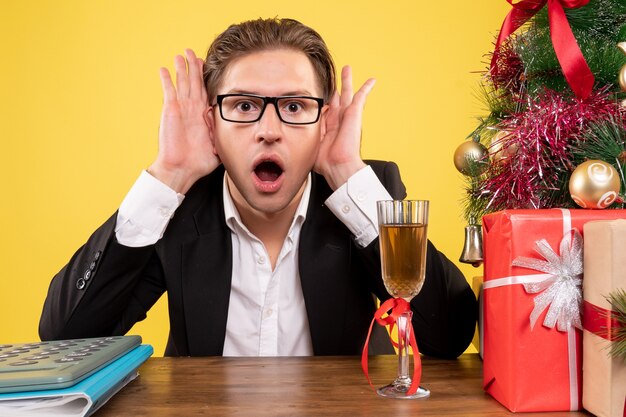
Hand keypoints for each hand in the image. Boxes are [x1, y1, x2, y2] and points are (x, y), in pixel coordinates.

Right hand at [148, 49, 219, 193]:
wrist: (182, 168)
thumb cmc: (198, 162)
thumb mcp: (218, 146)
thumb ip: (225, 137)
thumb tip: (239, 135)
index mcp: (202, 116)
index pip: (205, 92)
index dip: (206, 79)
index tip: (209, 66)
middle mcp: (191, 109)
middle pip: (194, 83)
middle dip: (195, 67)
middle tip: (194, 52)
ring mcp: (181, 109)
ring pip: (183, 83)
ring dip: (183, 68)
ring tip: (182, 54)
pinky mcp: (171, 111)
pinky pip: (169, 92)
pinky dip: (167, 80)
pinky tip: (165, 69)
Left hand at [314, 66, 374, 189]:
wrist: (338, 165)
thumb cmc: (325, 161)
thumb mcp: (311, 141)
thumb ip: (308, 131)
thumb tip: (301, 121)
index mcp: (329, 127)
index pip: (326, 110)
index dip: (323, 102)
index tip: (319, 95)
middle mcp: (339, 120)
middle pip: (338, 99)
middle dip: (337, 88)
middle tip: (336, 77)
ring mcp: (347, 116)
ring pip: (348, 93)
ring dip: (347, 81)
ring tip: (347, 69)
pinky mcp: (354, 113)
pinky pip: (361, 97)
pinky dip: (367, 88)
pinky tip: (372, 80)